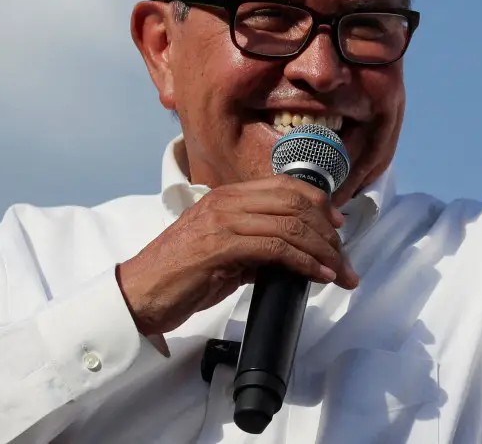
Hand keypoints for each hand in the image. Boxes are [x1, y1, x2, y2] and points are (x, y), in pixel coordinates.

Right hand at [116, 175, 358, 336]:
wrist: (138, 294)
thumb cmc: (180, 276)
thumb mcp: (225, 253)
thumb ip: (256, 246)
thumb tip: (292, 255)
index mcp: (229, 196)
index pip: (286, 186)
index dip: (319, 203)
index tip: (338, 226)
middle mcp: (228, 201)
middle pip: (295, 203)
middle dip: (327, 232)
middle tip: (344, 258)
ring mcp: (224, 220)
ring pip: (290, 224)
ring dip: (322, 251)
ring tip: (338, 271)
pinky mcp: (221, 245)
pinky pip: (276, 248)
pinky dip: (304, 263)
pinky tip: (317, 276)